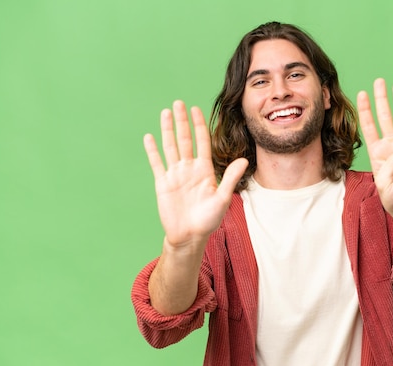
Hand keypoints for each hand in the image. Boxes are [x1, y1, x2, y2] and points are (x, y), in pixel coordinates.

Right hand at [144, 100, 247, 247]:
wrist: (190, 236)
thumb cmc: (208, 220)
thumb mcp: (222, 199)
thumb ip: (230, 178)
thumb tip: (243, 160)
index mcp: (204, 170)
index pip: (202, 142)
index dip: (199, 125)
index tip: (197, 109)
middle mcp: (189, 168)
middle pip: (184, 139)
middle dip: (182, 121)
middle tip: (179, 103)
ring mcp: (175, 174)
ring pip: (170, 146)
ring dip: (167, 130)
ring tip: (165, 112)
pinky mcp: (163, 183)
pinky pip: (157, 163)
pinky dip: (152, 150)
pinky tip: (149, 137)